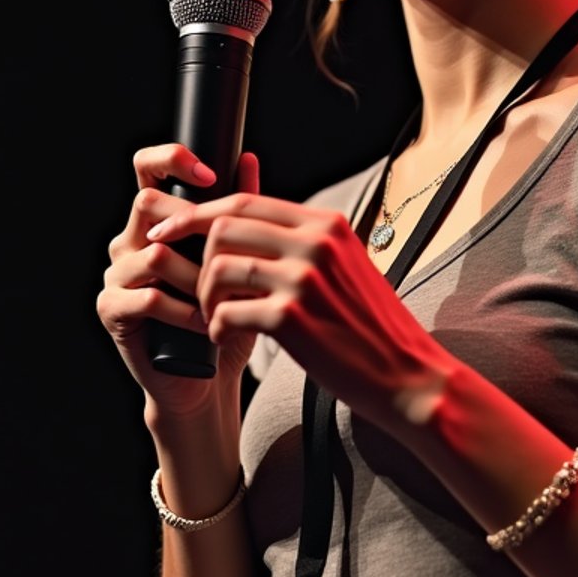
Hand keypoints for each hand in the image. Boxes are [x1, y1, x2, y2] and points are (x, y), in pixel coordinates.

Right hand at [96, 145, 261, 417]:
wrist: (205, 376)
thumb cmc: (223, 314)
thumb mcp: (238, 259)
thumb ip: (239, 210)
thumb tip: (248, 157)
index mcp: (156, 221)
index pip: (147, 169)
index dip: (171, 158)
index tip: (210, 175)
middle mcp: (129, 240)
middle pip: (147, 203)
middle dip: (193, 228)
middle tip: (224, 258)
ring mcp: (116, 274)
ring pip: (155, 254)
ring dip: (198, 278)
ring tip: (223, 301)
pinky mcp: (111, 308)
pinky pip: (148, 297)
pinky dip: (184, 311)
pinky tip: (207, 324)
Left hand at [144, 191, 455, 433]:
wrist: (407, 375)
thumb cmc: (373, 327)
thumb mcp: (347, 266)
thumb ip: (306, 242)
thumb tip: (253, 225)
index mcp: (327, 224)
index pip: (245, 201)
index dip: (198, 213)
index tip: (170, 230)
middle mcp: (316, 242)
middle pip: (224, 226)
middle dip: (193, 253)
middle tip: (187, 281)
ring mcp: (304, 278)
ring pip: (220, 266)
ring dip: (205, 295)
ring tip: (213, 316)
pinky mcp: (291, 319)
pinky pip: (226, 312)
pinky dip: (216, 326)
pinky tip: (225, 338)